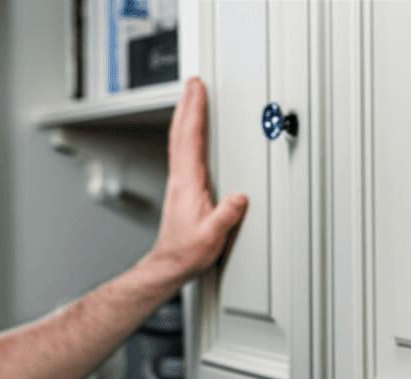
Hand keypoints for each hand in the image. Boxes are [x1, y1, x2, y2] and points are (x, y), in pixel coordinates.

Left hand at [145, 76, 248, 282]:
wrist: (171, 263)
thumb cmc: (188, 252)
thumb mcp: (212, 236)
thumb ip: (226, 215)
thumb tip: (240, 197)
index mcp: (188, 184)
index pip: (190, 139)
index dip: (194, 111)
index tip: (198, 90)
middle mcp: (180, 178)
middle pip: (181, 132)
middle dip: (187, 104)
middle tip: (192, 83)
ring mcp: (179, 182)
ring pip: (179, 139)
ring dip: (185, 115)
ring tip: (191, 98)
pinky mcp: (182, 188)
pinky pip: (182, 151)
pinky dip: (185, 133)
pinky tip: (190, 132)